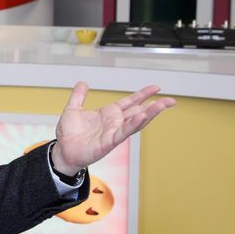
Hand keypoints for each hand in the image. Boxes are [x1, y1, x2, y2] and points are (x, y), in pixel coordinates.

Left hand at [52, 82, 174, 174]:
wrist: (62, 150)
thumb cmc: (69, 134)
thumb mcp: (72, 110)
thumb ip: (78, 96)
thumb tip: (83, 83)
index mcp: (108, 114)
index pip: (129, 102)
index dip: (142, 95)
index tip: (156, 88)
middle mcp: (114, 123)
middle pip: (138, 112)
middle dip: (155, 106)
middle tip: (171, 100)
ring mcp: (113, 132)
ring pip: (136, 122)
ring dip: (150, 113)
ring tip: (162, 105)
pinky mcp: (109, 142)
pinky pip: (124, 132)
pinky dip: (133, 124)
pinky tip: (143, 116)